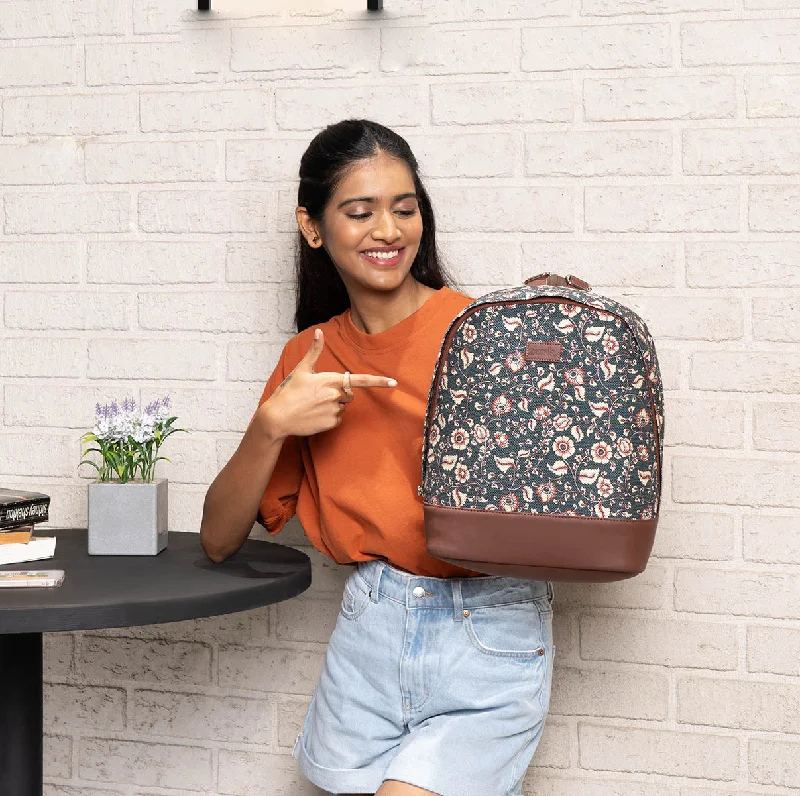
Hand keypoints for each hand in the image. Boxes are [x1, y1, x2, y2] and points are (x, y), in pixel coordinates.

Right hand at [258, 328, 396, 439]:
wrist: (277, 417)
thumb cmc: (288, 392)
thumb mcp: (301, 370)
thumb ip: (314, 351)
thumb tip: (319, 332)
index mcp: (331, 380)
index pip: (360, 380)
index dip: (378, 381)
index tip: (393, 382)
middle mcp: (336, 395)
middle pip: (349, 393)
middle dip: (339, 393)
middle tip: (318, 394)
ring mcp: (334, 410)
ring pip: (343, 407)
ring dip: (333, 406)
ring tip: (313, 405)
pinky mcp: (331, 423)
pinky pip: (337, 419)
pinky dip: (329, 418)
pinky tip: (314, 415)